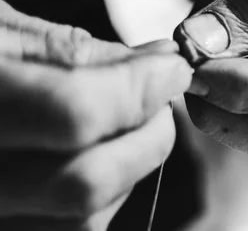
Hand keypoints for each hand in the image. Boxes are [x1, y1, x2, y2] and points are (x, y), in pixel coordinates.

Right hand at [0, 0, 191, 229]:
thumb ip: (60, 49)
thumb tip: (148, 61)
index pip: (75, 113)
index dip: (140, 88)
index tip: (171, 65)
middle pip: (86, 184)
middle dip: (148, 137)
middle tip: (161, 97)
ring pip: (82, 220)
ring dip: (128, 168)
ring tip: (127, 123)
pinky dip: (99, 199)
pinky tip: (93, 157)